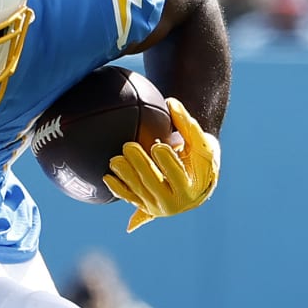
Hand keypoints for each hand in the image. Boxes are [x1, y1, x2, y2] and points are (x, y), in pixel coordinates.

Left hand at [104, 98, 219, 232]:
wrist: (196, 184)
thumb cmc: (198, 157)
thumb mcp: (199, 143)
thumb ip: (186, 124)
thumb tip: (170, 102)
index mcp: (190, 187)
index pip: (178, 174)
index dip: (168, 161)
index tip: (158, 145)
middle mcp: (174, 202)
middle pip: (154, 183)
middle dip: (140, 165)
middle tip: (128, 146)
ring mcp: (157, 205)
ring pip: (139, 191)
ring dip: (125, 175)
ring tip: (114, 159)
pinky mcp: (145, 206)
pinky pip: (129, 198)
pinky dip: (118, 189)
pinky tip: (107, 177)